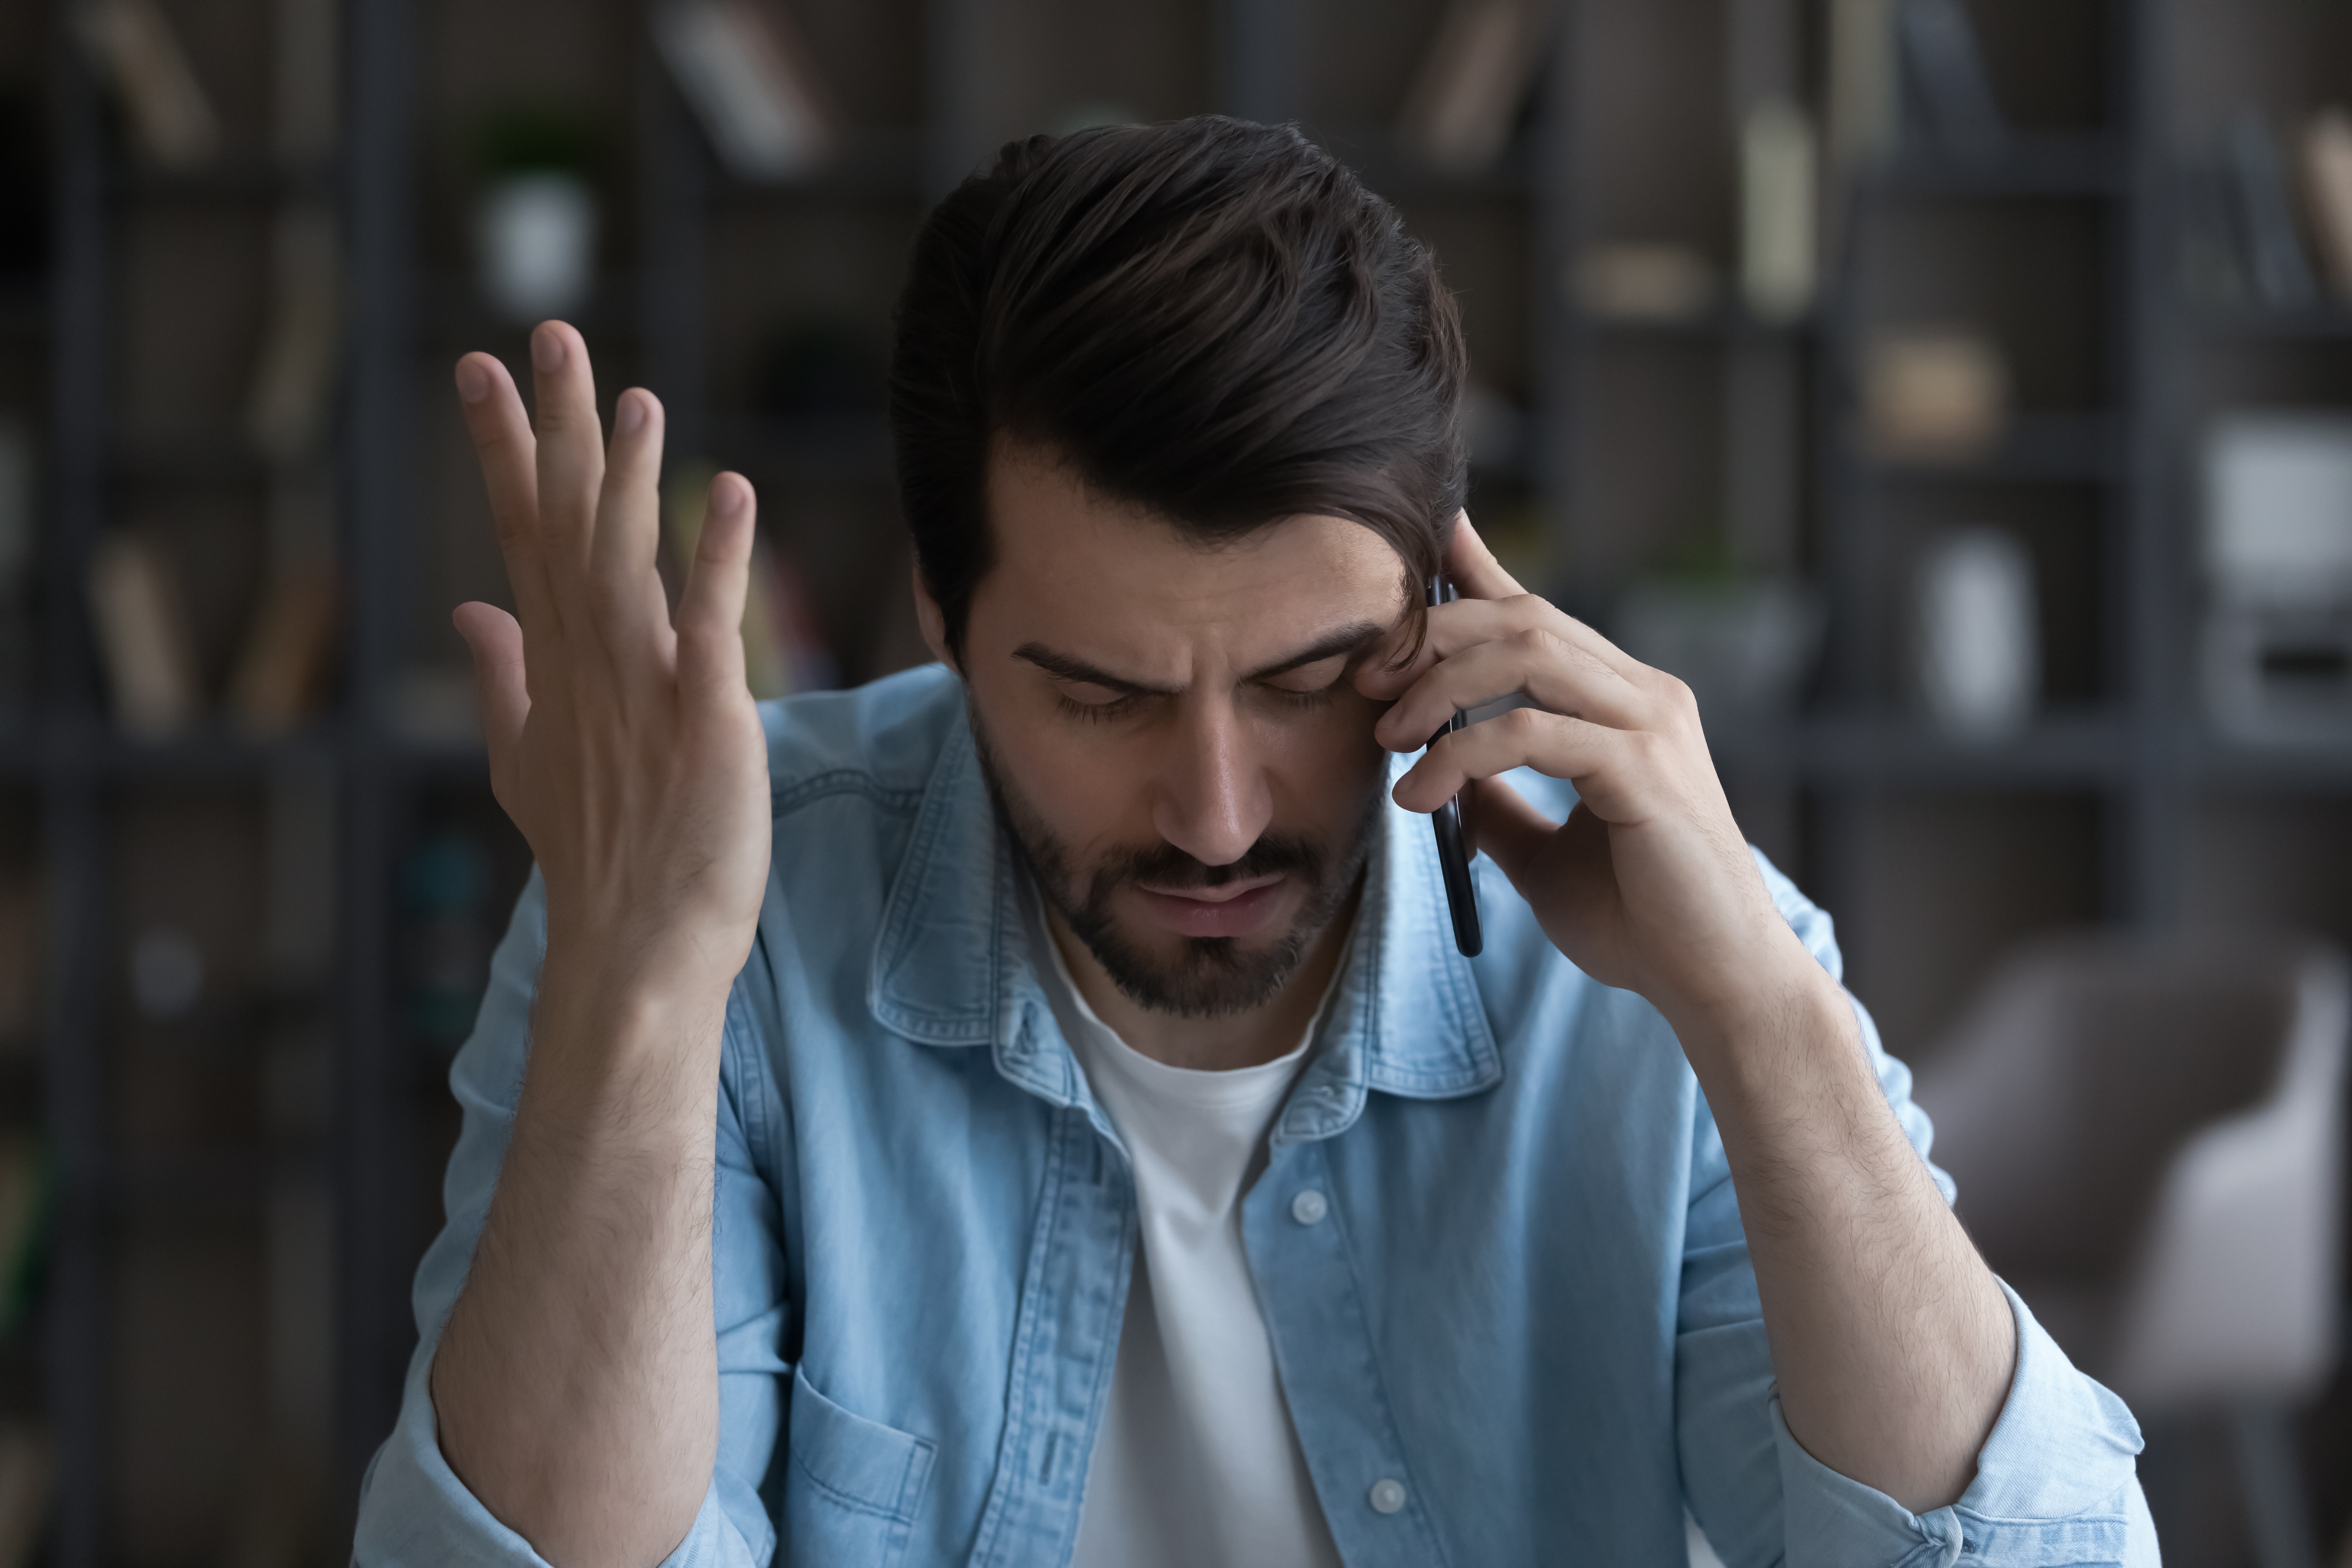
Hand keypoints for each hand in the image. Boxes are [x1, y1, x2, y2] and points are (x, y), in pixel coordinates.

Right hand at [450, 321, 771, 1002]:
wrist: (635, 948)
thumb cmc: (596, 857)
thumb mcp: (525, 762)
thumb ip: (501, 678)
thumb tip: (467, 611)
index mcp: (554, 664)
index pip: (522, 533)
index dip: (505, 449)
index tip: (481, 371)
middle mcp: (589, 663)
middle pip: (567, 525)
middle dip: (555, 427)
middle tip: (547, 334)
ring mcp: (643, 690)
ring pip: (628, 561)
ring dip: (631, 477)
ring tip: (635, 395)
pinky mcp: (706, 718)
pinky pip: (711, 624)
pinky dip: (719, 558)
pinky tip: (732, 492)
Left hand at [1357, 516, 1818, 1040]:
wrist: (1713, 982)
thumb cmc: (1641, 921)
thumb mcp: (1542, 854)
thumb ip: (1497, 803)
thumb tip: (1440, 774)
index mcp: (1626, 703)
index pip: (1541, 616)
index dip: (1477, 576)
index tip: (1413, 564)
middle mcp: (1645, 696)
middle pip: (1525, 617)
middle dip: (1434, 635)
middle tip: (1367, 679)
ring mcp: (1651, 725)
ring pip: (1528, 654)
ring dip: (1441, 685)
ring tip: (1388, 738)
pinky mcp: (1645, 769)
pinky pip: (1533, 731)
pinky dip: (1463, 754)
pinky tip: (1422, 796)